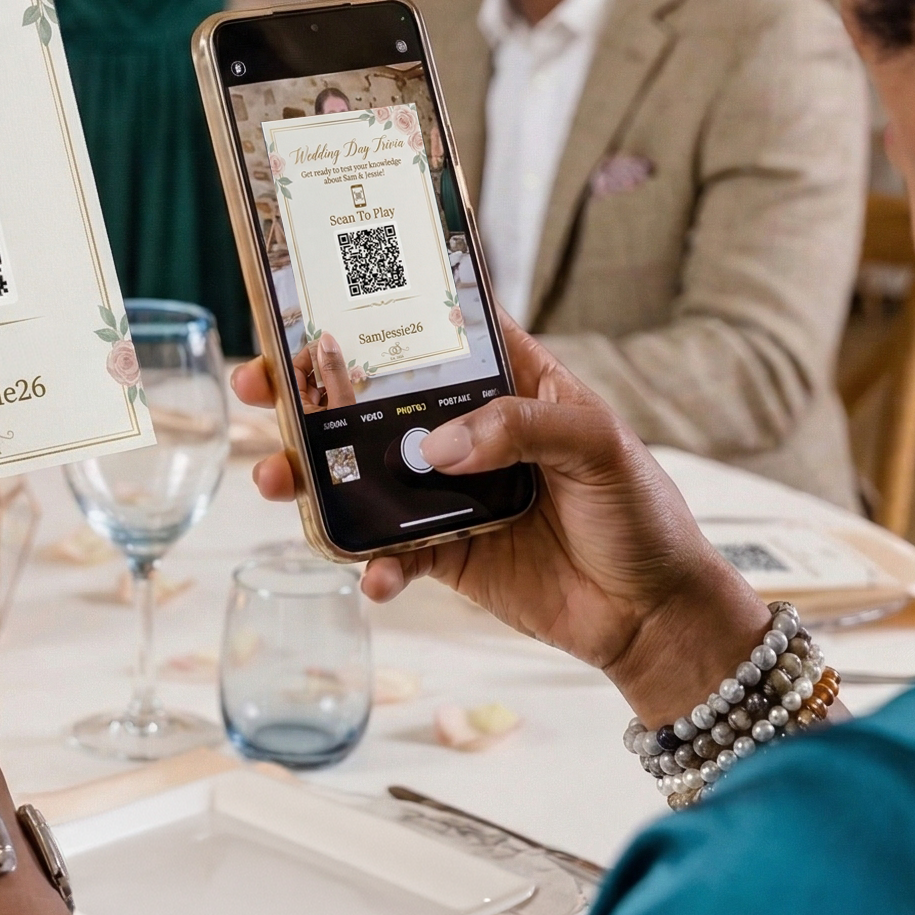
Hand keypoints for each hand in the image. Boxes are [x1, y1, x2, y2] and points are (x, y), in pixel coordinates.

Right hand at [234, 315, 769, 725]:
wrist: (656, 614)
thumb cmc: (642, 511)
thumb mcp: (598, 446)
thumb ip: (519, 429)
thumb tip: (437, 447)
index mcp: (509, 381)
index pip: (434, 330)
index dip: (375, 313)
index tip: (311, 300)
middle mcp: (469, 430)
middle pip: (373, 400)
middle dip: (308, 393)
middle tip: (258, 387)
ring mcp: (450, 493)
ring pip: (362, 476)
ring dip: (312, 478)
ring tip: (276, 479)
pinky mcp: (447, 555)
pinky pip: (390, 553)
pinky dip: (372, 565)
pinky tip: (375, 576)